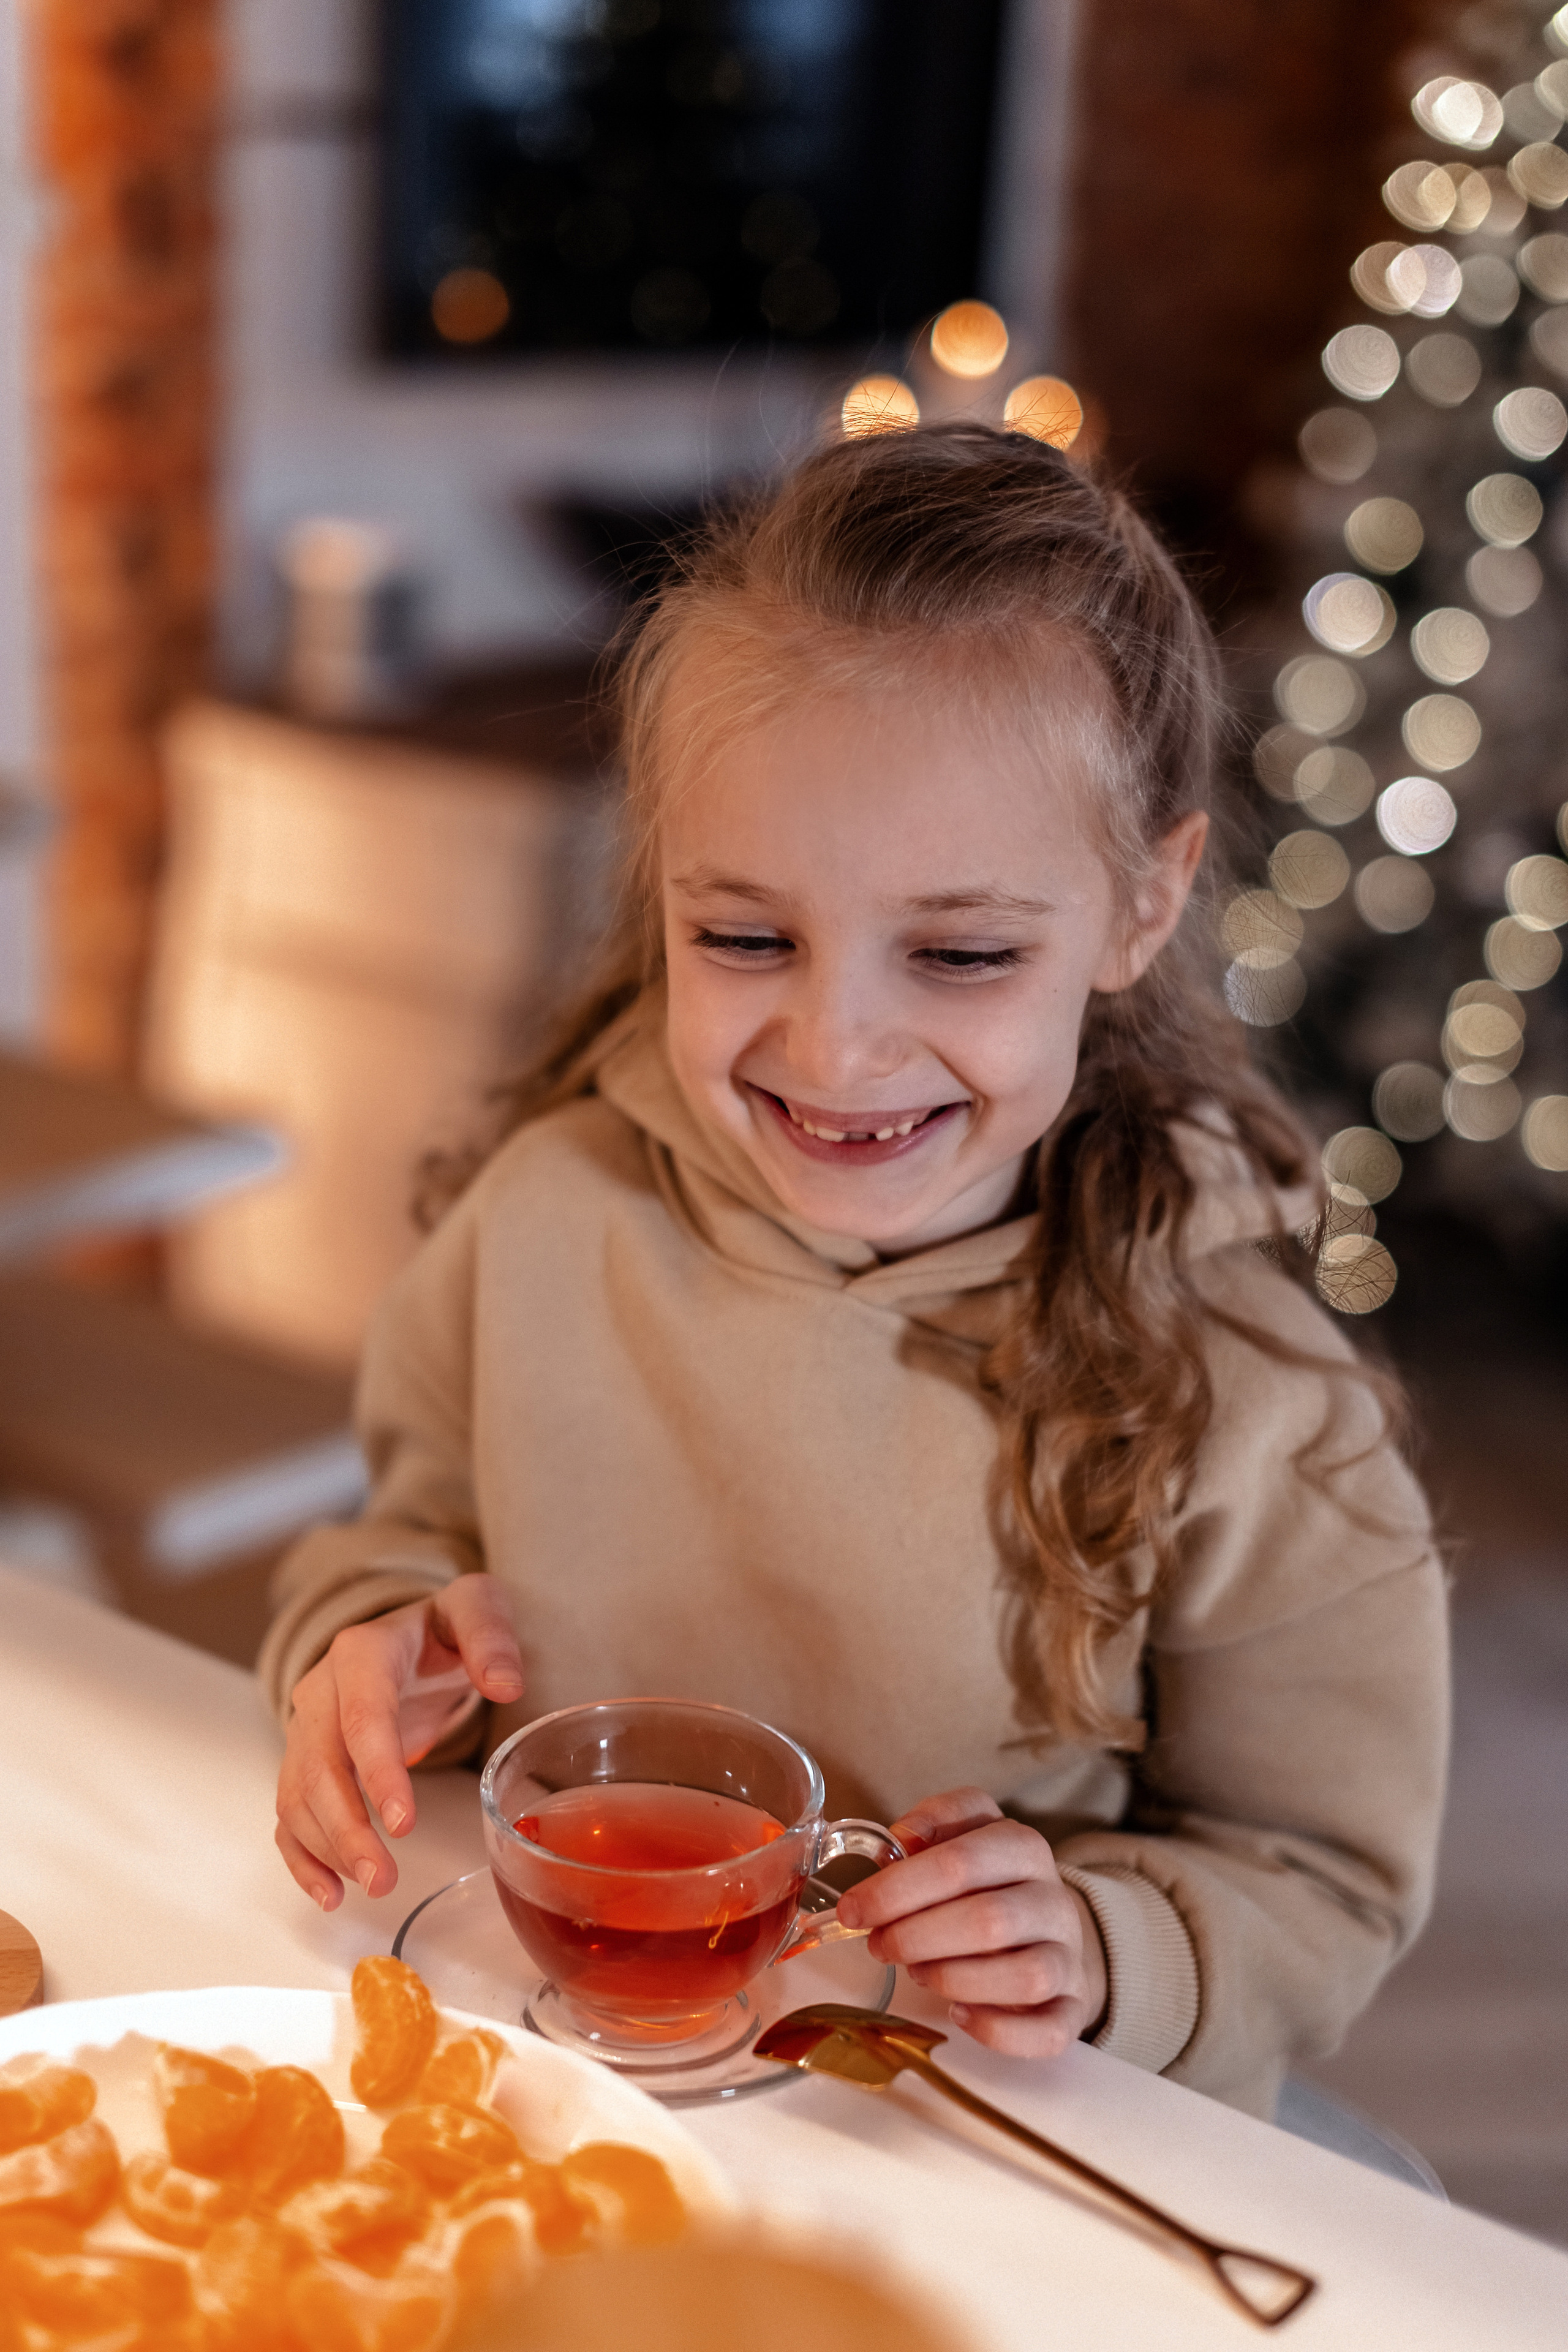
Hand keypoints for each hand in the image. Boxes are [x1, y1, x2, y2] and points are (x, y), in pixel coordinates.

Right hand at [274, 1574, 523, 1910]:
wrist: (414, 1634)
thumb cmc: (445, 1626)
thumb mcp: (477, 1609)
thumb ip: (491, 1638)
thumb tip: (505, 1682)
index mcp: (362, 1652)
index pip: (363, 1717)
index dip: (379, 1772)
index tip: (403, 1824)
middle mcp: (322, 1689)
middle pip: (321, 1766)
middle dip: (347, 1829)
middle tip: (383, 1879)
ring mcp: (308, 1727)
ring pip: (299, 1796)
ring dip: (328, 1849)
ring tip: (372, 1887)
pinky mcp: (307, 1760)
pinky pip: (289, 1812)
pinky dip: (303, 1856)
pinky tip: (330, 1892)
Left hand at [833, 1788, 1108, 2056]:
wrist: (1050, 1928)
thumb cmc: (989, 1883)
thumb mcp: (965, 1834)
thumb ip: (934, 1822)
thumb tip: (901, 1837)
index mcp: (1024, 1848)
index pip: (961, 1861)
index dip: (898, 1887)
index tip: (855, 1908)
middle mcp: (1054, 1901)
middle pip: (990, 1920)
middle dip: (917, 1936)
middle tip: (878, 1944)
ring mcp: (1068, 1958)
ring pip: (1025, 1976)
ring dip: (954, 1979)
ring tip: (917, 1972)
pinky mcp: (1072, 2008)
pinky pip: (1048, 2030)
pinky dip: (997, 2030)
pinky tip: (958, 2014)